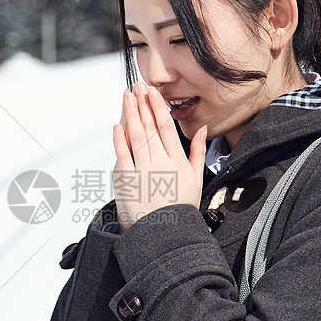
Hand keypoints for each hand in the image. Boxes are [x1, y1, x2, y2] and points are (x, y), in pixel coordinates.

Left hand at [112, 83, 207, 232]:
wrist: (165, 234)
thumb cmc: (180, 207)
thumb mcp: (196, 179)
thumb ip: (198, 152)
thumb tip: (203, 128)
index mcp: (178, 161)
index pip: (167, 128)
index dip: (158, 108)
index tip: (152, 92)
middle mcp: (162, 163)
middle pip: (151, 128)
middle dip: (143, 105)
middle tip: (137, 86)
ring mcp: (145, 171)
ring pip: (137, 137)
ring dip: (131, 115)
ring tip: (127, 97)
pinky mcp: (129, 181)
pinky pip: (123, 156)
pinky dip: (120, 140)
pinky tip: (118, 125)